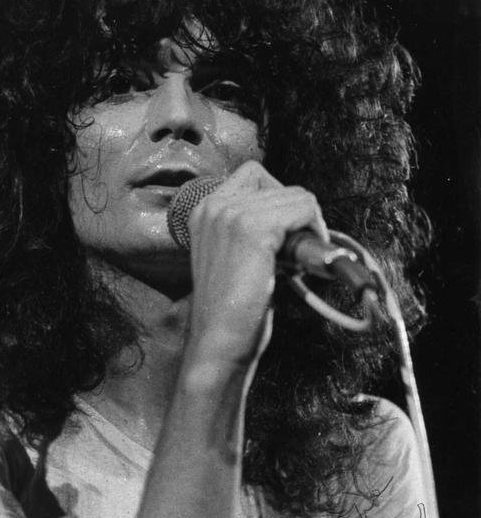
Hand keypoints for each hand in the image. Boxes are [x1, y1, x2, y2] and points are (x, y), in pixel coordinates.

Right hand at [184, 161, 328, 370]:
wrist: (218, 341)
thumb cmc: (229, 309)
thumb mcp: (232, 257)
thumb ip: (250, 231)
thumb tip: (296, 218)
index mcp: (204, 210)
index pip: (255, 176)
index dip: (279, 202)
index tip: (285, 236)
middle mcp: (213, 205)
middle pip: (279, 183)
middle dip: (296, 215)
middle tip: (296, 252)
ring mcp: (231, 214)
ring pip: (296, 196)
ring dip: (307, 226)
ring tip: (296, 261)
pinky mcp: (252, 229)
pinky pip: (303, 208)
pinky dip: (314, 232)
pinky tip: (302, 261)